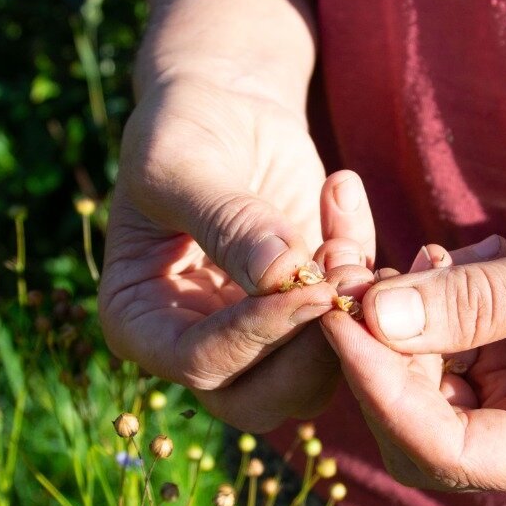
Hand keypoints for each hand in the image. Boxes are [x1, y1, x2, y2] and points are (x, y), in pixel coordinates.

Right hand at [99, 80, 375, 430]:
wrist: (224, 108)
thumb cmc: (182, 132)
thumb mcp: (182, 166)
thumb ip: (226, 221)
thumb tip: (279, 273)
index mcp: (140, 323)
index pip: (200, 361)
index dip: (258, 334)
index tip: (310, 288)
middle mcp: (194, 347)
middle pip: (260, 397)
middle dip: (313, 350)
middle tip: (347, 278)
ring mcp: (255, 339)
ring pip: (315, 378)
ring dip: (347, 316)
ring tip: (343, 231)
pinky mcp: (308, 315)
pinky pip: (351, 324)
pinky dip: (366, 273)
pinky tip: (345, 197)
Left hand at [321, 189, 505, 495]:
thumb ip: (478, 303)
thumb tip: (370, 318)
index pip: (450, 451)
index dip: (383, 388)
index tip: (338, 315)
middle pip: (419, 424)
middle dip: (378, 349)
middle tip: (349, 269)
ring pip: (420, 381)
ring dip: (400, 316)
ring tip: (436, 249)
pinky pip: (441, 347)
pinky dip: (429, 301)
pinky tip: (456, 255)